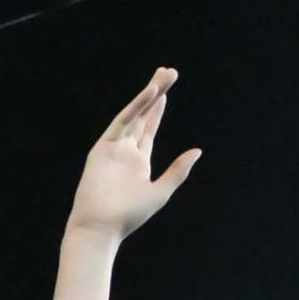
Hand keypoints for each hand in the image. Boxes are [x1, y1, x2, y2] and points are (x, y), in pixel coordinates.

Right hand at [54, 71, 200, 299]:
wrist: (101, 227)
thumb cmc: (129, 216)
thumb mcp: (160, 191)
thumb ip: (178, 171)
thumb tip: (197, 151)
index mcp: (137, 162)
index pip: (148, 128)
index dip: (157, 109)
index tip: (166, 89)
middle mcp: (125, 151)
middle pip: (142, 115)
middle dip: (156, 93)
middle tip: (169, 71)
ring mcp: (113, 148)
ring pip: (133, 113)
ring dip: (148, 94)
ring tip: (163, 75)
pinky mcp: (102, 148)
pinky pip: (121, 122)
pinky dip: (135, 106)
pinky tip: (149, 92)